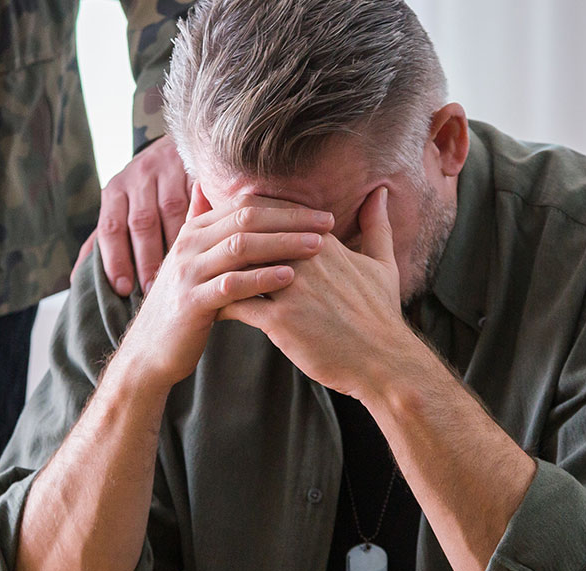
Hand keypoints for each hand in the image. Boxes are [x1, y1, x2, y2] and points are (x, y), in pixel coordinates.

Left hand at [75, 136, 189, 294]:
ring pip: (171, 212)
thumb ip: (102, 241)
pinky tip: (205, 246)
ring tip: (179, 274)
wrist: (174, 148)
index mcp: (115, 191)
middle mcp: (137, 178)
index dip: (115, 259)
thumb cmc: (145, 192)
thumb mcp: (120, 209)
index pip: (111, 228)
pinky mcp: (192, 169)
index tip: (122, 287)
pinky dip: (200, 224)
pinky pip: (196, 200)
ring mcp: (167, 172)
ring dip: (175, 246)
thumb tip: (76, 278)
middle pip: (141, 223)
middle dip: (145, 259)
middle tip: (150, 288)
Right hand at [116, 186, 335, 393]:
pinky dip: (261, 279)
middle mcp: (189, 245)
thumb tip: (211, 190)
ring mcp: (188, 273)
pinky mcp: (190, 303)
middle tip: (328, 222)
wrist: (150, 350)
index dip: (284, 204)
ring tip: (317, 246)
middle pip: (246, 218)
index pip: (244, 203)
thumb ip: (207, 228)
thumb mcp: (195, 262)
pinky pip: (231, 285)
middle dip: (291, 218)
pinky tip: (289, 277)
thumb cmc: (185, 305)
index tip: (319, 210)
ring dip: (283, 243)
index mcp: (195, 230)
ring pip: (240, 246)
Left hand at [218, 187, 410, 397]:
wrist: (383, 361)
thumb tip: (380, 192)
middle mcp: (304, 259)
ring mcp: (291, 289)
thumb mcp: (383, 265)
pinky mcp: (280, 321)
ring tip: (202, 276)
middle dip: (226, 239)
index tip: (232, 220)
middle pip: (250, 236)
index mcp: (323, 243)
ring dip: (218, 271)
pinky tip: (210, 308)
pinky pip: (237, 304)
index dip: (252, 217)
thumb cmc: (381, 315)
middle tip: (204, 245)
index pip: (277, 215)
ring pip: (239, 268)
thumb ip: (378, 226)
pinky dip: (220, 303)